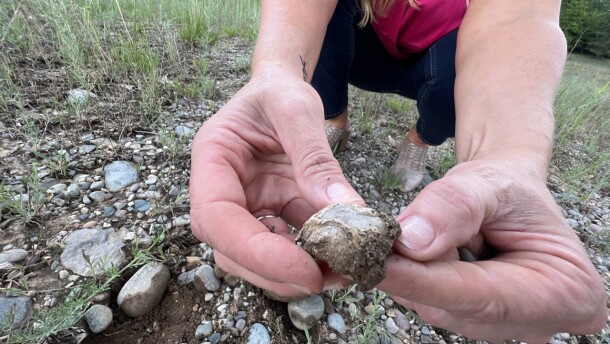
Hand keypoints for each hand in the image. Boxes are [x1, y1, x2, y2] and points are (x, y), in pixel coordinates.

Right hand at [189, 72, 362, 299]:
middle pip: (231, 249)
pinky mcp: (270, 211)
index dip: (255, 252)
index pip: (217, 219)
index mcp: (212, 160)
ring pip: (256, 256)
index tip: (303, 270)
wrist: (280, 88)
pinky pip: (287, 242)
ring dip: (294, 271)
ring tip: (341, 270)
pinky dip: (311, 254)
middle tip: (327, 279)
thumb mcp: (296, 110)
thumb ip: (316, 159)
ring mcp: (245, 205)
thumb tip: (346, 213)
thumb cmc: (278, 90)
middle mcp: (221, 190)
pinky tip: (339, 251)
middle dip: (276, 272)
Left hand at [377, 160, 606, 342]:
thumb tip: (412, 240)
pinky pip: (430, 301)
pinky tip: (409, 250)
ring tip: (403, 234)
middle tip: (373, 241)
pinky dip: (412, 274)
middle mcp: (533, 320)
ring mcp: (501, 324)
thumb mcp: (489, 180)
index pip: (483, 297)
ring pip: (435, 306)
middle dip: (410, 273)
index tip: (380, 267)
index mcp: (566, 290)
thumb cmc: (510, 186)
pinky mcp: (472, 317)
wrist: (507, 193)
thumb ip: (455, 204)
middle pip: (455, 307)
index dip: (427, 283)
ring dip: (410, 270)